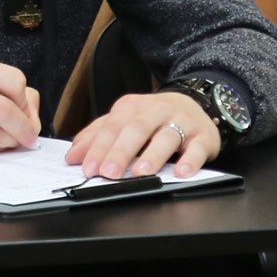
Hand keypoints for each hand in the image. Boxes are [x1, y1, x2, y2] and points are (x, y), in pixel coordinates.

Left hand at [67, 90, 217, 180]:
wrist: (193, 103)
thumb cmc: (152, 118)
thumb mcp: (123, 121)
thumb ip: (97, 136)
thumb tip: (72, 156)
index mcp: (132, 107)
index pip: (112, 126)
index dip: (99, 147)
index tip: (89, 167)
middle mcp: (156, 110)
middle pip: (136, 130)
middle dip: (121, 152)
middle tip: (110, 173)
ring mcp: (182, 121)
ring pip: (167, 136)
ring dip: (153, 155)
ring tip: (141, 172)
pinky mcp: (203, 136)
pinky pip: (198, 147)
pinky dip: (191, 160)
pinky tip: (182, 172)